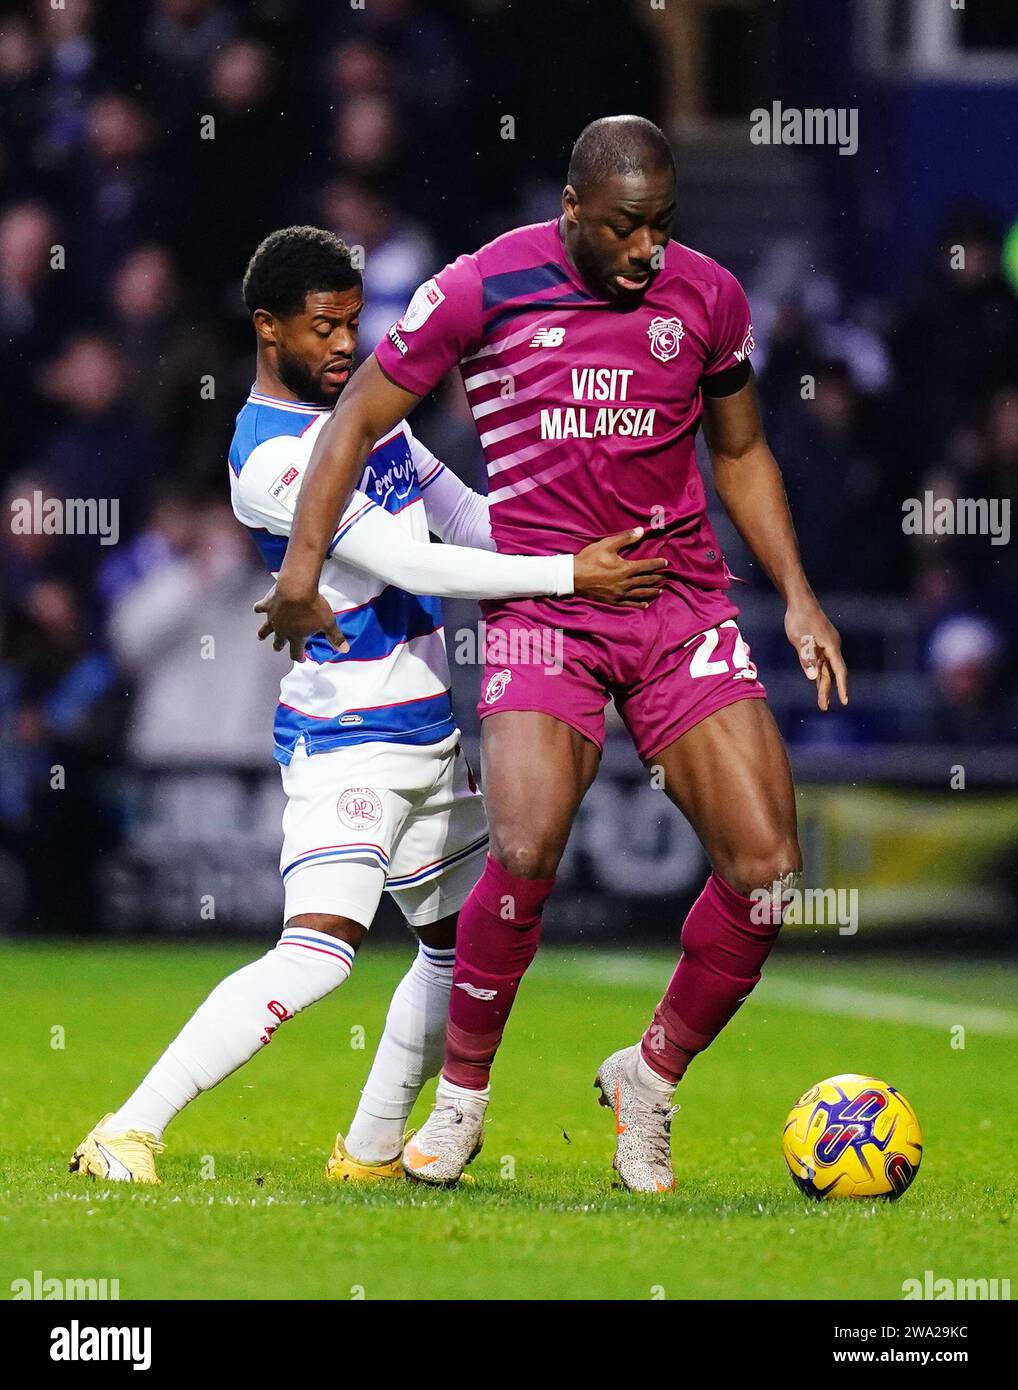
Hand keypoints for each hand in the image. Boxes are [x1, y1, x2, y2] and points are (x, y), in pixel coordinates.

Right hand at [254, 582, 347, 661]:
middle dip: (279, 646)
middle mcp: (282, 630)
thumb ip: (335, 637)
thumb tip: (344, 649)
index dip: (299, 657)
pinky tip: (258, 608)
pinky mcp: (267, 605)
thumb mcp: (328, 622)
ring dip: (263, 633)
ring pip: (265, 629)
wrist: (296, 588)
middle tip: (278, 648)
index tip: (301, 659)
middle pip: (278, 643)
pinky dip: (259, 608)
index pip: (296, 653)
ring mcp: (273, 618)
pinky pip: (260, 608)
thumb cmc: (312, 606)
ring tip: (260, 636)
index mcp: (296, 637)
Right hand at [572, 528, 667, 605]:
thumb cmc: (589, 559)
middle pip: (646, 580)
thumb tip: (641, 530)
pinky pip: (630, 603)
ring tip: (660, 590)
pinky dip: (639, 603)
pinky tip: (646, 604)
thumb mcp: (607, 545)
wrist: (573, 577)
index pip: (647, 566)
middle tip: (666, 577)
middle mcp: (626, 583)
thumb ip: (625, 538)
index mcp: (626, 568)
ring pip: (641, 593)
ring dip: (652, 591)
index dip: (658, 564)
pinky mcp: (613, 600)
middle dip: (657, 578)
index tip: (666, 563)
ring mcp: (620, 593)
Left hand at [784, 596, 847, 710]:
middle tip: (824, 707)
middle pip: (832, 673)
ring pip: (826, 668)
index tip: (844, 701)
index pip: (839, 671)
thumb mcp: (801, 640)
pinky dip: (819, 672)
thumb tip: (812, 677)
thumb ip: (807, 658)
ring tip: (821, 701)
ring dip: (823, 684)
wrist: (799, 601)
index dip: (841, 687)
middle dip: (828, 690)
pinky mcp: (819, 643)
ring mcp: (826, 645)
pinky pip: (820, 662)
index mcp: (831, 647)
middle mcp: (832, 648)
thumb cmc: (800, 619)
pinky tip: (816, 680)